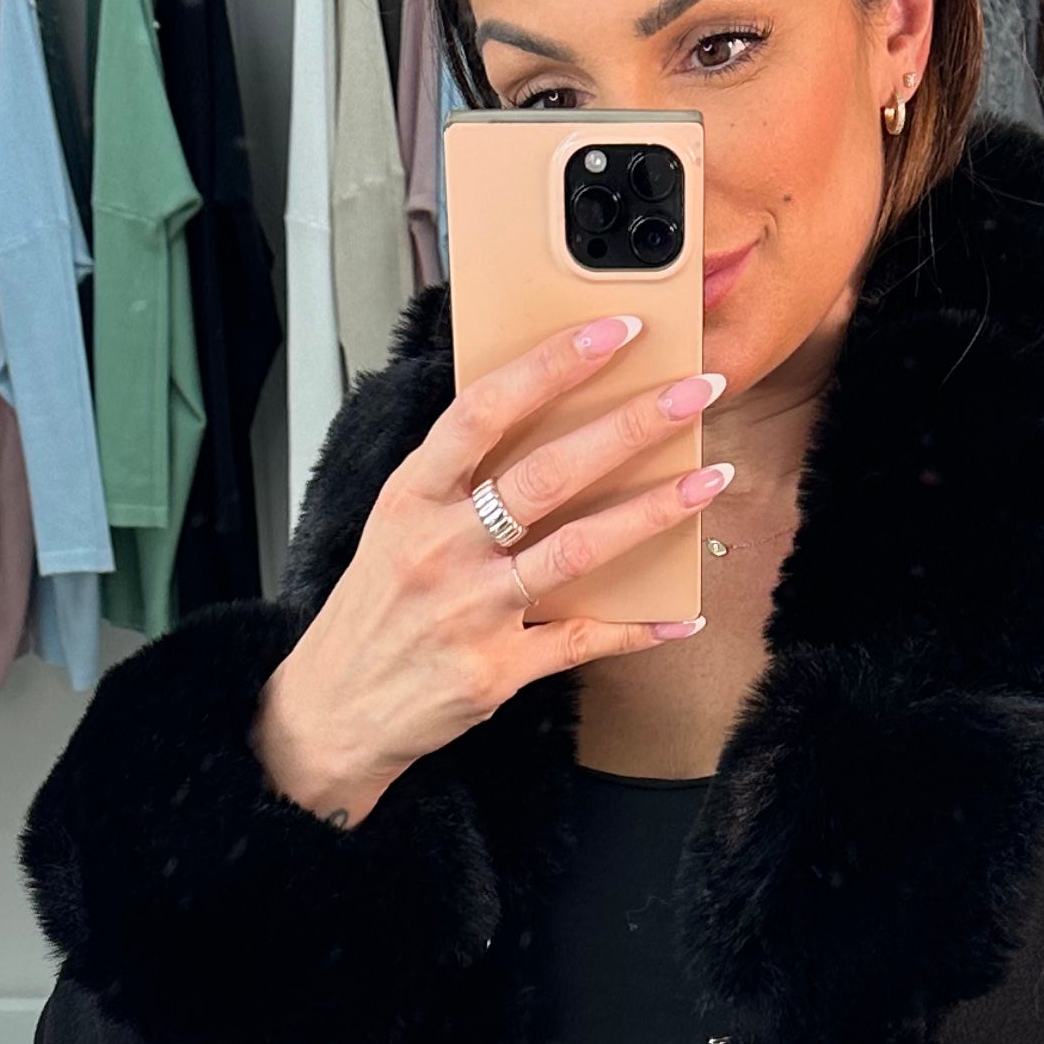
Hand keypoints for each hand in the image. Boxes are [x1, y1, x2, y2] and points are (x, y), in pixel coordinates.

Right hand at [254, 315, 733, 827]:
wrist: (334, 711)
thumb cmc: (372, 613)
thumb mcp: (394, 527)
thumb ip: (455, 479)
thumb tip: (533, 420)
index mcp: (412, 499)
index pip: (485, 411)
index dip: (551, 367)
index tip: (612, 332)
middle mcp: (443, 549)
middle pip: (548, 474)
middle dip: (630, 427)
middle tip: (693, 393)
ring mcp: (473, 611)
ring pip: (578, 550)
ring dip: (652, 513)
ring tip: (709, 480)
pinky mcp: (496, 669)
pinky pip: (582, 641)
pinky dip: (637, 630)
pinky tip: (682, 615)